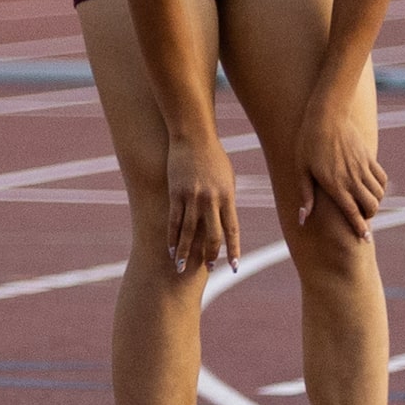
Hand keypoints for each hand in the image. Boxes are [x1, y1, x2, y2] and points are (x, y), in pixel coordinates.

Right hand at [165, 135, 238, 272]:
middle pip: (211, 235)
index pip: (232, 229)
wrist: (193, 136)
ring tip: (181, 268)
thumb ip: (228, 199)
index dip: (233, 250)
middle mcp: (210, 199)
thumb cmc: (214, 156)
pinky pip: (173, 220)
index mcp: (227, 196)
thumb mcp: (228, 178)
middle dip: (209, 254)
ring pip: (188, 232)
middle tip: (207, 268)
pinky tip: (170, 249)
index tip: (234, 267)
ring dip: (184, 252)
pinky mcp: (175, 194)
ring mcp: (192, 197)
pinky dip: (171, 237)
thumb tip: (227, 220)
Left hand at [295, 97, 386, 238]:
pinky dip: (380, 188)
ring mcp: (363, 167)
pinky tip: (372, 188)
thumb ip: (305, 196)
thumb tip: (302, 219)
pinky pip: (382, 178)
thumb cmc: (308, 141)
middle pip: (371, 206)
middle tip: (362, 219)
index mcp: (335, 184)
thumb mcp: (301, 169)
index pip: (352, 213)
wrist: (327, 114)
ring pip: (379, 194)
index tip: (365, 240)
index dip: (360, 229)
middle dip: (369, 217)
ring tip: (365, 204)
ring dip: (375, 203)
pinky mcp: (369, 157)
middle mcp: (352, 178)